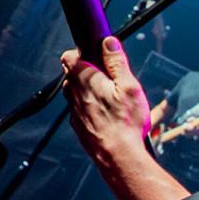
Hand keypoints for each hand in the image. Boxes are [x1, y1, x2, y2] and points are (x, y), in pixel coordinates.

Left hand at [60, 37, 153, 164]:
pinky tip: (107, 115)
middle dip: (87, 72)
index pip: (70, 55)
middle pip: (72, 74)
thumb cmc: (125, 123)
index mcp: (85, 78)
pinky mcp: (78, 125)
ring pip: (75, 92)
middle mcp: (74, 93)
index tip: (96, 56)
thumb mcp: (129, 86)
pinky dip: (90, 108)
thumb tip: (109, 43)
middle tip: (109, 79)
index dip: (82, 52)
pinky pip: (80, 109)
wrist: (118, 156)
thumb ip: (116, 62)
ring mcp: (74, 111)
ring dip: (88, 90)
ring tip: (110, 99)